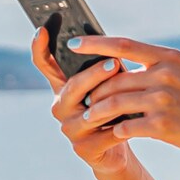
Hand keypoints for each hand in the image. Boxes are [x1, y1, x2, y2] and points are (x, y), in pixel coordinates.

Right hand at [31, 26, 133, 174]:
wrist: (118, 147)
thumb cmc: (114, 109)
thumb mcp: (108, 85)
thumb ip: (105, 68)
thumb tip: (115, 51)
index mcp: (63, 86)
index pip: (45, 64)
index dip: (40, 47)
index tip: (42, 29)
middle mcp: (60, 107)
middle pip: (72, 86)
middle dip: (94, 74)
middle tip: (114, 63)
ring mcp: (70, 129)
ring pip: (90, 112)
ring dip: (111, 102)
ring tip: (130, 93)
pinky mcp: (84, 149)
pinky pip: (106, 135)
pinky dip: (124, 126)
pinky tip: (139, 120)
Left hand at [70, 36, 179, 160]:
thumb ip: (162, 66)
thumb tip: (132, 61)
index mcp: (169, 58)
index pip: (123, 45)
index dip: (95, 43)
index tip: (74, 43)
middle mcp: (165, 75)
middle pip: (114, 79)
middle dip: (95, 90)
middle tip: (83, 98)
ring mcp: (164, 100)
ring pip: (115, 103)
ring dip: (99, 111)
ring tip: (90, 117)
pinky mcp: (163, 126)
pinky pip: (127, 126)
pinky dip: (117, 130)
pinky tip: (115, 133)